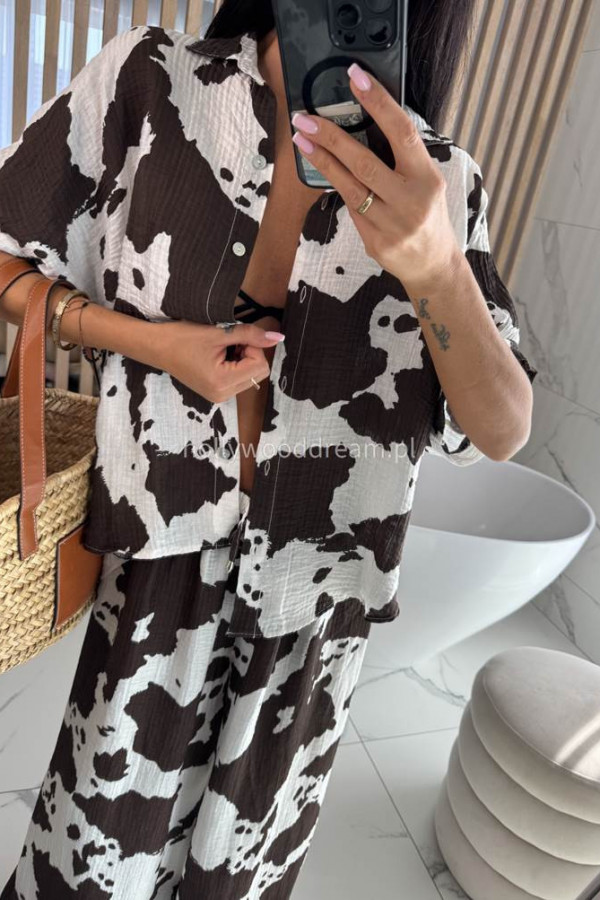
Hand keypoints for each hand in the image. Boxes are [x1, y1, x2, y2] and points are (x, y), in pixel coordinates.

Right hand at [156, 320, 284, 402]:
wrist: (156, 347)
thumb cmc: (183, 337)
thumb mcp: (219, 332)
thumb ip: (250, 335)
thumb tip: (278, 338)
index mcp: (222, 382)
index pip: (260, 365)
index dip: (252, 346)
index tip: (234, 338)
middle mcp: (223, 395)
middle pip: (258, 373)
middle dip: (250, 354)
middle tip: (229, 343)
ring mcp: (219, 397)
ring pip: (251, 376)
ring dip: (243, 359)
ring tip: (221, 350)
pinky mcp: (216, 394)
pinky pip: (239, 380)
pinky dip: (236, 366)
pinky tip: (218, 358)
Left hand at [290, 62, 463, 294]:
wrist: (432, 263)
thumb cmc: (427, 213)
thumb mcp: (427, 181)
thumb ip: (403, 157)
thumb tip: (368, 122)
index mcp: (427, 178)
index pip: (402, 133)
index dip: (379, 103)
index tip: (356, 78)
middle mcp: (410, 201)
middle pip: (364, 163)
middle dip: (331, 137)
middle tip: (305, 118)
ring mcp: (391, 225)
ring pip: (350, 188)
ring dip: (322, 161)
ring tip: (301, 140)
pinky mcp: (375, 242)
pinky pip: (350, 209)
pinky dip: (337, 187)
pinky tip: (323, 170)